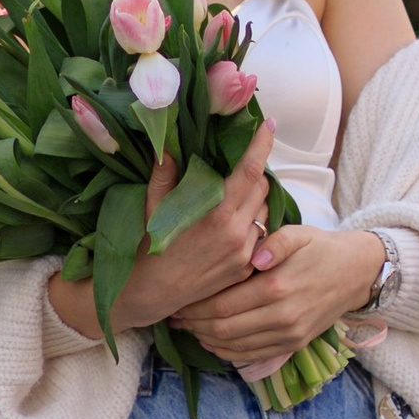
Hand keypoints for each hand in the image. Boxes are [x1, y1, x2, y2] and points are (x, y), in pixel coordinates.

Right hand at [45, 126, 277, 342]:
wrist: (152, 294)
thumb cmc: (149, 248)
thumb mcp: (153, 207)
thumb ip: (164, 174)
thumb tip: (166, 144)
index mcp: (216, 214)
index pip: (250, 171)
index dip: (262, 144)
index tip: (270, 124)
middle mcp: (237, 233)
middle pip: (262, 187)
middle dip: (255, 172)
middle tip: (238, 167)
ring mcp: (245, 253)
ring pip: (265, 211)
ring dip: (255, 198)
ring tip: (234, 198)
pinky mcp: (246, 268)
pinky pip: (261, 235)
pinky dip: (253, 223)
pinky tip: (234, 224)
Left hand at [175, 226, 385, 381]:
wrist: (356, 272)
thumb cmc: (320, 248)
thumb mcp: (298, 233)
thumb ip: (274, 241)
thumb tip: (254, 254)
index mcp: (277, 286)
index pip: (223, 304)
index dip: (196, 307)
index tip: (177, 301)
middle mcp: (282, 316)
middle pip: (224, 328)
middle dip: (194, 324)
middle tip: (174, 316)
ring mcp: (289, 334)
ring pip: (236, 345)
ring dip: (207, 339)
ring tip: (187, 328)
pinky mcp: (294, 344)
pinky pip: (253, 356)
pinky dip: (228, 353)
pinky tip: (212, 342)